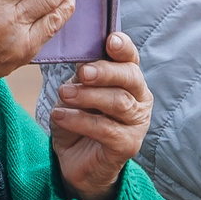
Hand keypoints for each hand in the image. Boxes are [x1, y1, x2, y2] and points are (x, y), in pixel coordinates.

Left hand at [48, 32, 150, 199]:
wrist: (75, 159)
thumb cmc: (78, 118)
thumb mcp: (78, 90)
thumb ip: (84, 75)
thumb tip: (82, 60)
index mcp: (129, 78)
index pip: (131, 58)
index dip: (123, 47)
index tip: (110, 40)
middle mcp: (139, 98)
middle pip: (130, 77)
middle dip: (105, 72)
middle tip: (83, 72)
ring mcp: (137, 122)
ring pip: (119, 102)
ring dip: (88, 97)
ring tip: (64, 95)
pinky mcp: (128, 144)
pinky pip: (105, 129)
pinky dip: (79, 120)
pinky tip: (60, 116)